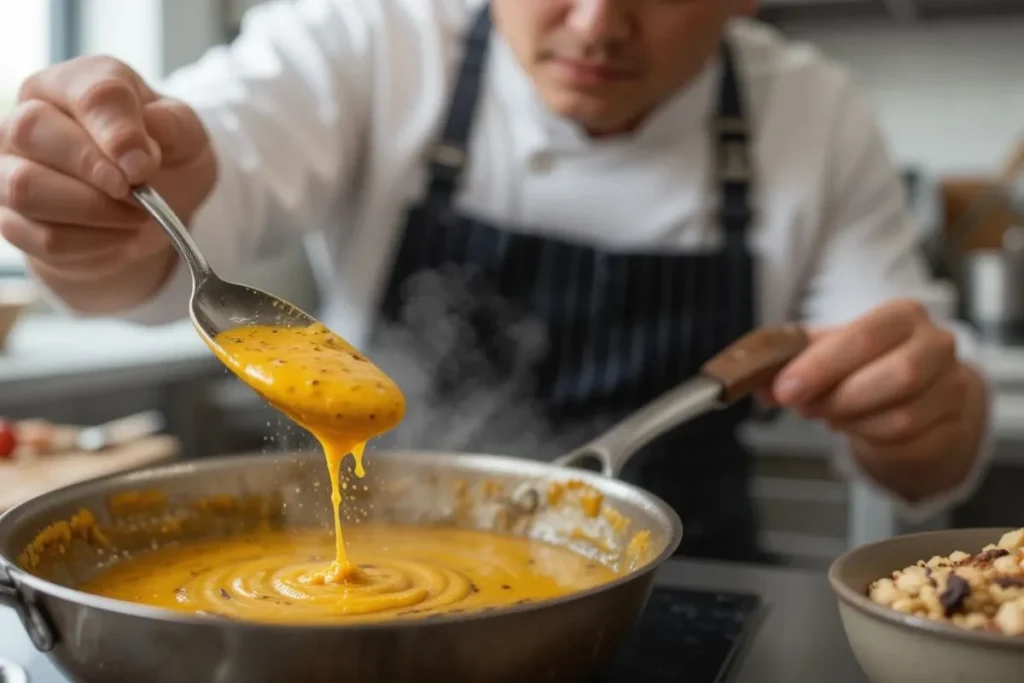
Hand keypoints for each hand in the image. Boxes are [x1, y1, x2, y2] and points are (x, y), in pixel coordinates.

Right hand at [0, 55, 215, 283]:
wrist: (152, 206)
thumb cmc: (162, 155)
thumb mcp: (185, 134)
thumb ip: (172, 127)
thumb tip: (139, 148)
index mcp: (75, 83)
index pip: (89, 93)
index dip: (117, 130)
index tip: (144, 164)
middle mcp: (29, 117)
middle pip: (32, 131)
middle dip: (94, 170)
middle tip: (138, 192)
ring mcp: (11, 168)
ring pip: (26, 187)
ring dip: (93, 211)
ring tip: (135, 215)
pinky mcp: (14, 219)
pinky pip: (43, 236)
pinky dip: (92, 244)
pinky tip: (118, 235)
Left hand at [765, 299, 986, 500]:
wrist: (921, 392)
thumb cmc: (870, 364)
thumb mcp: (831, 351)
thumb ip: (793, 361)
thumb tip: (759, 382)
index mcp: (903, 316)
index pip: (863, 337)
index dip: (820, 366)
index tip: (785, 388)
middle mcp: (936, 347)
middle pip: (896, 376)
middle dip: (838, 397)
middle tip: (802, 406)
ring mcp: (951, 388)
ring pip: (901, 417)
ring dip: (851, 420)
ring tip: (827, 414)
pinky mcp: (952, 427)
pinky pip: (908, 442)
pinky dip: (870, 437)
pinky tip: (855, 425)